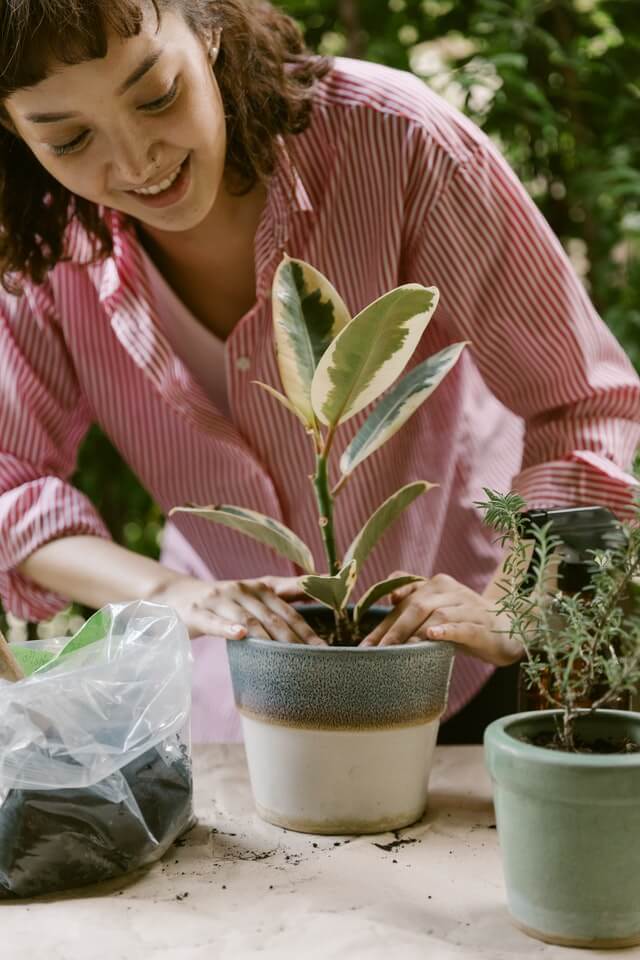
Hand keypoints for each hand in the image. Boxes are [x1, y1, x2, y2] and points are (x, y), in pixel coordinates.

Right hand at [148, 574, 323, 644]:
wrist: (177, 595)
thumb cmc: (225, 599)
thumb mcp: (254, 594)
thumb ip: (284, 594)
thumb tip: (320, 590)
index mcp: (260, 587)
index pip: (289, 610)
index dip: (307, 628)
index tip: (325, 647)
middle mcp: (243, 590)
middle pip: (273, 618)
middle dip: (294, 640)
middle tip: (312, 661)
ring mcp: (220, 599)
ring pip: (249, 621)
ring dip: (268, 639)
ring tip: (286, 656)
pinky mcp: (198, 612)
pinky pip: (215, 622)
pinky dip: (228, 629)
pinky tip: (241, 636)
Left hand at [360, 572, 521, 665]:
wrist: (510, 627)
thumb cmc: (464, 621)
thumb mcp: (436, 612)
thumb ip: (411, 610)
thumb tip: (381, 620)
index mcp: (435, 585)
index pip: (403, 601)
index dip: (383, 623)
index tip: (366, 645)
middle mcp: (450, 590)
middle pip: (417, 606)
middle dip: (395, 630)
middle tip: (379, 652)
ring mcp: (468, 606)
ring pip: (437, 615)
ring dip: (415, 634)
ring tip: (399, 651)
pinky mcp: (483, 625)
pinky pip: (463, 626)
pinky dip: (447, 630)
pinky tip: (432, 636)